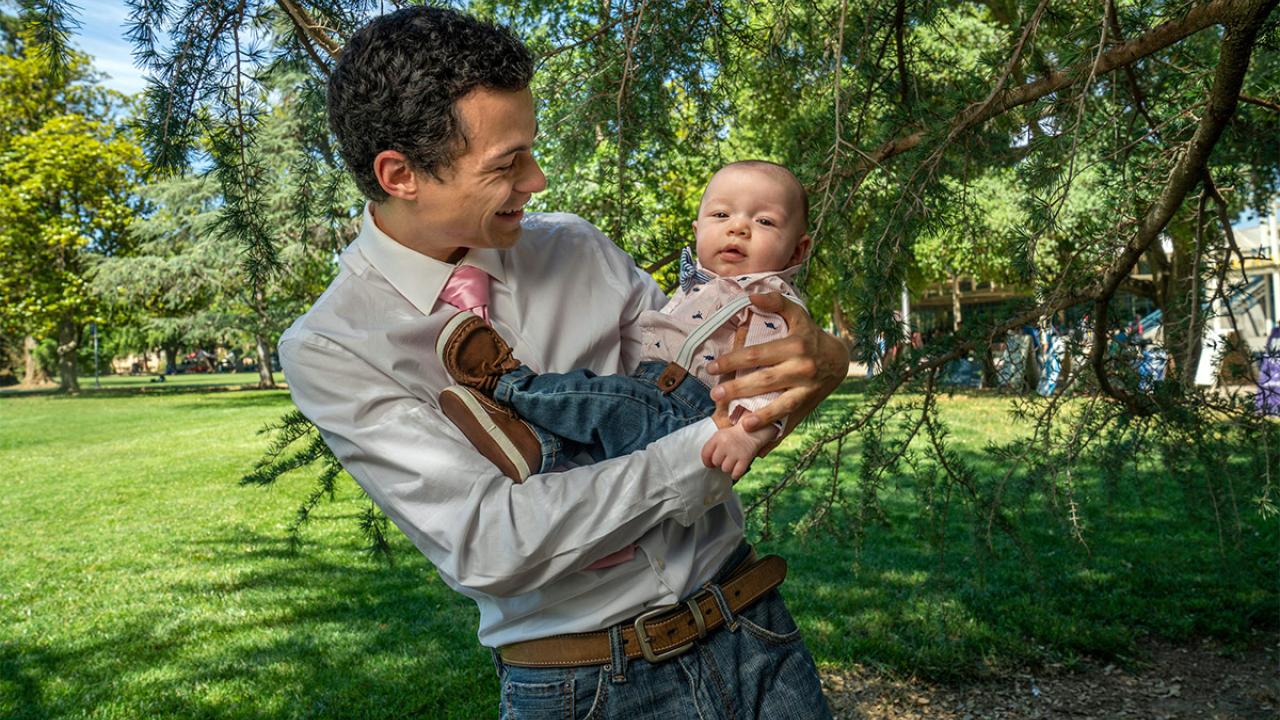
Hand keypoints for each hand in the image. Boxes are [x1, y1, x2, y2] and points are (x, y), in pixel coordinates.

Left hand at [700, 425, 766, 480]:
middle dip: (719, 463)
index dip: (707, 461)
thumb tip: (708, 462)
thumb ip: (713, 446)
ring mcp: (735, 451)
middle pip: (715, 462)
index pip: (705, 454)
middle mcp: (725, 444)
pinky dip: (736, 474)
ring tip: (733, 462)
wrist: (755, 430)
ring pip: (725, 469)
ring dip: (729, 468)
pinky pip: (736, 473)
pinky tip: (737, 469)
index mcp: (717, 437)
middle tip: (726, 459)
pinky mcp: (745, 458)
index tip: (710, 463)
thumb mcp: (721, 435)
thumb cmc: (736, 435)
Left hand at [706, 293, 848, 449]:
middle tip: (715, 394)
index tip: (712, 367)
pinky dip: (776, 434)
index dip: (733, 360)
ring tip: (740, 424)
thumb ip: (775, 302)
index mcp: (795, 345)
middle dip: (739, 388)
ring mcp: (807, 390)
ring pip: (782, 404)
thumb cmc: (809, 335)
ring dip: (762, 416)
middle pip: (766, 380)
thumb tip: (750, 296)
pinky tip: (761, 447)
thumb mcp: (797, 314)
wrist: (839, 359)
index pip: (758, 354)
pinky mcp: (808, 406)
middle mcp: (802, 368)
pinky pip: (791, 421)